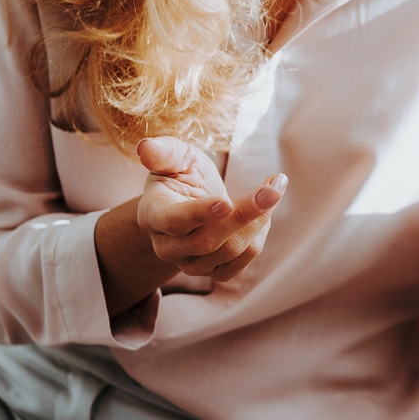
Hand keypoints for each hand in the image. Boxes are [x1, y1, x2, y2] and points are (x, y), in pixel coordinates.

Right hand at [135, 137, 282, 280]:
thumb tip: (145, 147)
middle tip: (273, 188)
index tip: (226, 201)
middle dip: (245, 213)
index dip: (199, 213)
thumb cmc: (181, 174)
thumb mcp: (174, 157)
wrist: (190, 201)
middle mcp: (167, 246)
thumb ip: (162, 152)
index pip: (173, 221)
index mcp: (152, 215)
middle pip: (208, 240)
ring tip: (272, 191)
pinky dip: (259, 237)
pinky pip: (241, 263)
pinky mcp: (213, 272)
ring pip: (229, 251)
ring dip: (258, 221)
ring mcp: (189, 263)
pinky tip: (264, 215)